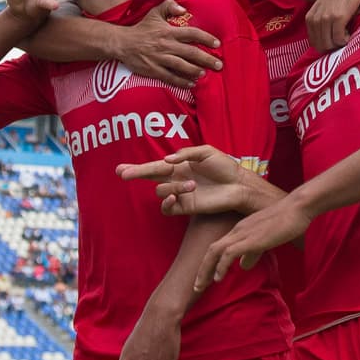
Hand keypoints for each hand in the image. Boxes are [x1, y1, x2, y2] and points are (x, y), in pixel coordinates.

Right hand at [115, 0, 221, 87]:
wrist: (122, 43)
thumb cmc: (141, 28)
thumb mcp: (154, 12)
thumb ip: (169, 6)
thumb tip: (184, 8)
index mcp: (168, 31)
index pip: (192, 34)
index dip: (206, 38)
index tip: (217, 44)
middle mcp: (166, 45)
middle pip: (191, 52)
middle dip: (207, 59)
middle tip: (219, 65)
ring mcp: (160, 58)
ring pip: (182, 66)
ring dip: (196, 71)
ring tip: (205, 73)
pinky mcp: (154, 70)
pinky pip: (170, 77)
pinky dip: (182, 81)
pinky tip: (191, 84)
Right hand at [116, 145, 252, 215]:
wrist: (239, 185)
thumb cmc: (225, 167)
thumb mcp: (206, 152)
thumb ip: (186, 154)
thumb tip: (167, 160)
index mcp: (179, 165)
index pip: (154, 166)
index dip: (137, 167)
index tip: (120, 169)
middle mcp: (176, 179)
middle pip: (149, 177)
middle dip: (136, 174)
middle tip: (125, 174)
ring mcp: (180, 194)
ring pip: (161, 191)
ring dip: (173, 186)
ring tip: (192, 184)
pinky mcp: (186, 207)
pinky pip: (167, 208)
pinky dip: (167, 202)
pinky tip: (177, 195)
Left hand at [194, 195, 311, 289]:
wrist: (298, 208)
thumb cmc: (286, 222)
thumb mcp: (265, 241)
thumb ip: (253, 253)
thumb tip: (242, 266)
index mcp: (239, 230)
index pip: (217, 248)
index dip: (208, 265)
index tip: (204, 280)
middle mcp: (236, 231)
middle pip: (210, 250)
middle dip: (201, 270)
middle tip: (196, 287)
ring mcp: (243, 233)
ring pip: (215, 252)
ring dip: (206, 271)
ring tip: (201, 286)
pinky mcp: (251, 239)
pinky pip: (229, 253)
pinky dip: (221, 266)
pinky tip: (219, 278)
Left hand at [305, 0, 359, 51]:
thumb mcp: (323, 8)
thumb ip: (320, 21)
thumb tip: (325, 41)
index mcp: (309, 18)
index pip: (314, 43)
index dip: (326, 45)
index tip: (335, 40)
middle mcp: (315, 20)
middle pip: (321, 46)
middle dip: (333, 46)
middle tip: (342, 38)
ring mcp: (325, 19)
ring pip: (330, 45)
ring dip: (340, 43)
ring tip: (347, 33)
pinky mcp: (337, 18)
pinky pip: (339, 40)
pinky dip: (346, 40)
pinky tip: (350, 31)